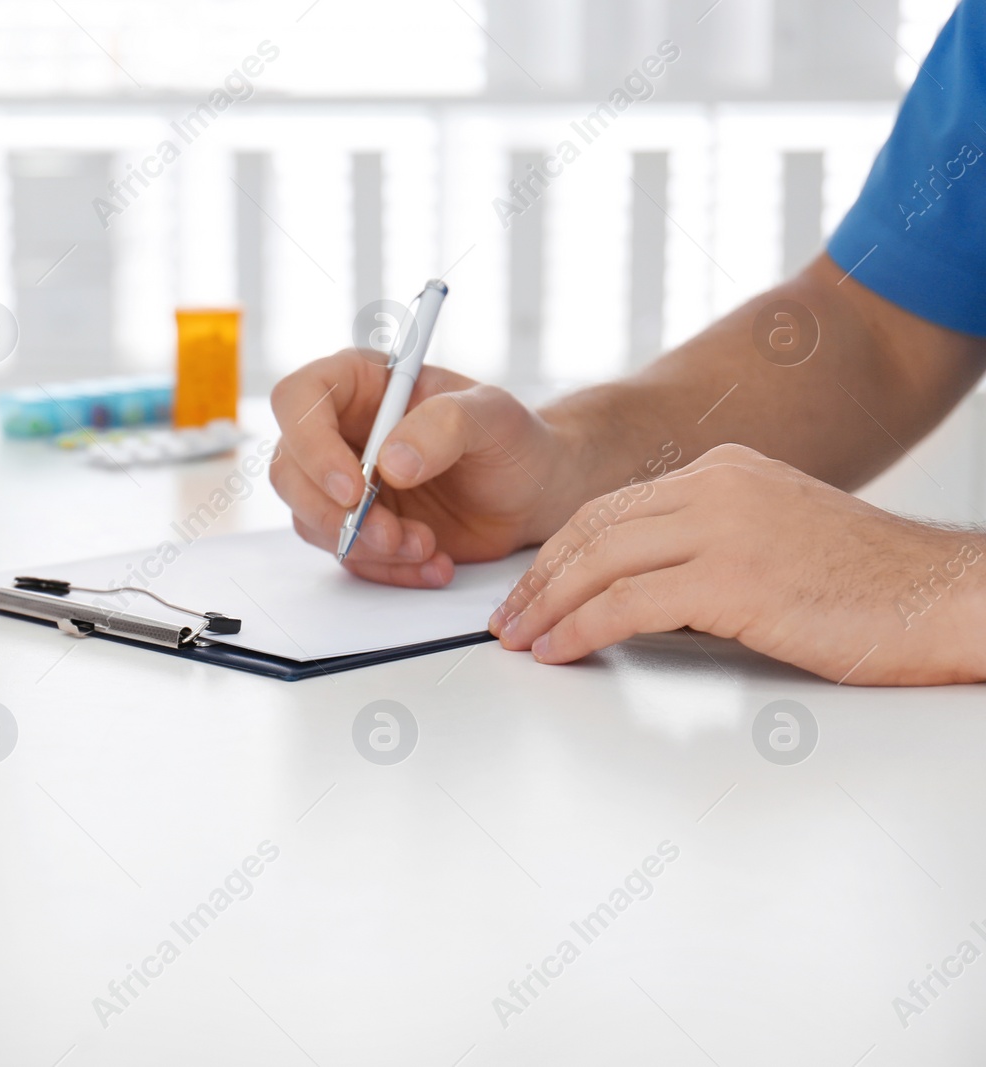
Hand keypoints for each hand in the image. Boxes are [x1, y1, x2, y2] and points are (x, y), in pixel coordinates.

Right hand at [269, 350, 569, 586]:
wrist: (533, 491)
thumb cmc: (512, 438)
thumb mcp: (492, 416)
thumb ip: (444, 426)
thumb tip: (390, 464)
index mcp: (360, 384)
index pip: (299, 400)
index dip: (311, 444)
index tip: (355, 487)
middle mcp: (341, 431)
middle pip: (289, 470)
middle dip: (335, 513)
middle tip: (390, 534)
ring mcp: (345, 483)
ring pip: (312, 520)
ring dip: (366, 545)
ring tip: (426, 545)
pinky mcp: (360, 527)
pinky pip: (349, 555)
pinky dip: (388, 569)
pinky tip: (434, 561)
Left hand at [488, 444, 985, 684]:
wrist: (942, 597)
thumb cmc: (870, 585)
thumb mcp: (773, 538)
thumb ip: (708, 544)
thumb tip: (638, 588)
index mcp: (724, 471)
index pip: (612, 508)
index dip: (560, 552)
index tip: (532, 588)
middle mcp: (717, 486)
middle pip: (593, 529)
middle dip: (540, 579)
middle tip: (509, 618)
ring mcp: (724, 527)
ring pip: (600, 562)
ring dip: (549, 607)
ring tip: (522, 641)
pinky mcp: (733, 577)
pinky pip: (626, 603)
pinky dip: (580, 629)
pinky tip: (561, 650)